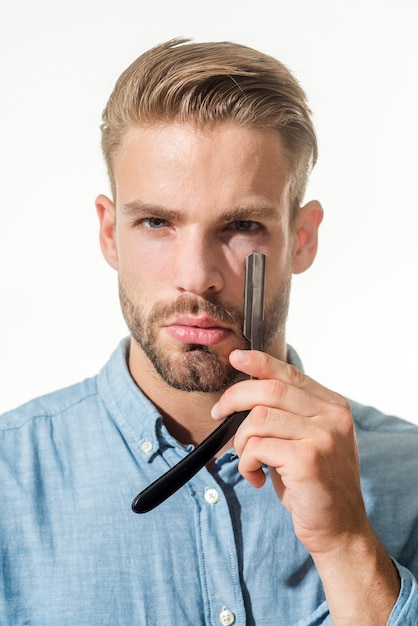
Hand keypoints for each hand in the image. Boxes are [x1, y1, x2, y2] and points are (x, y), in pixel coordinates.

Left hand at [211, 348, 366, 557]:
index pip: (290, 373)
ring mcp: (322, 437)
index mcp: (333, 406)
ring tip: (248, 461)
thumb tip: (246, 390)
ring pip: (258, 419)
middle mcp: (332, 416)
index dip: (260, 363)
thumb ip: (288, 414)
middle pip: (269, 390)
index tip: (236, 357)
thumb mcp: (307, 440)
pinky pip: (257, 447)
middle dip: (234, 399)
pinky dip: (246, 463)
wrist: (340, 528)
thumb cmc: (315, 484)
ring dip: (241, 442)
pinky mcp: (307, 460)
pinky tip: (256, 477)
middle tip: (218, 415)